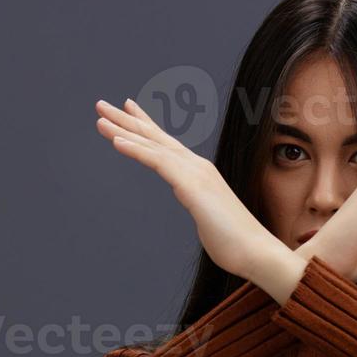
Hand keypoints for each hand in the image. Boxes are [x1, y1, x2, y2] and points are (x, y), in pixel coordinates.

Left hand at [96, 97, 284, 282]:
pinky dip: (136, 150)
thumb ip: (201, 207)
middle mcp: (197, 167)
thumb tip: (198, 207)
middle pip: (156, 138)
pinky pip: (158, 163)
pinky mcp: (192, 185)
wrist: (256, 251)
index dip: (145, 126)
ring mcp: (195, 174)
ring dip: (124, 130)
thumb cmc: (235, 241)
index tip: (128, 110)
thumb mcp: (210, 218)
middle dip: (127, 120)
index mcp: (199, 174)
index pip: (167, 145)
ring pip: (153, 145)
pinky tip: (117, 141)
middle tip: (101, 105)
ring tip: (100, 118)